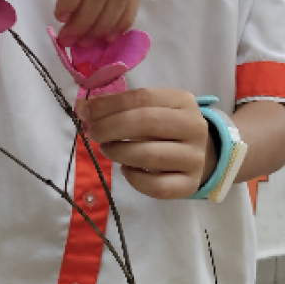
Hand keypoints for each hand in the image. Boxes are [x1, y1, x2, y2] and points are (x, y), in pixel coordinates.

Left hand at [76, 88, 215, 198]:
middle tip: (92, 132)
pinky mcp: (190, 184)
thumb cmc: (165, 126)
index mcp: (182, 100)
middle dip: (111, 127)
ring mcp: (195, 157)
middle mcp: (194, 127)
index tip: (85, 111)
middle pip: (147, 123)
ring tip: (105, 149)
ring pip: (150, 155)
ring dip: (119, 151)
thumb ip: (119, 105)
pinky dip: (135, 178)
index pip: (142, 97)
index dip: (109, 104)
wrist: (199, 152)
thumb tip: (84, 108)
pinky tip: (126, 169)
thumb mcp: (149, 107)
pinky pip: (157, 186)